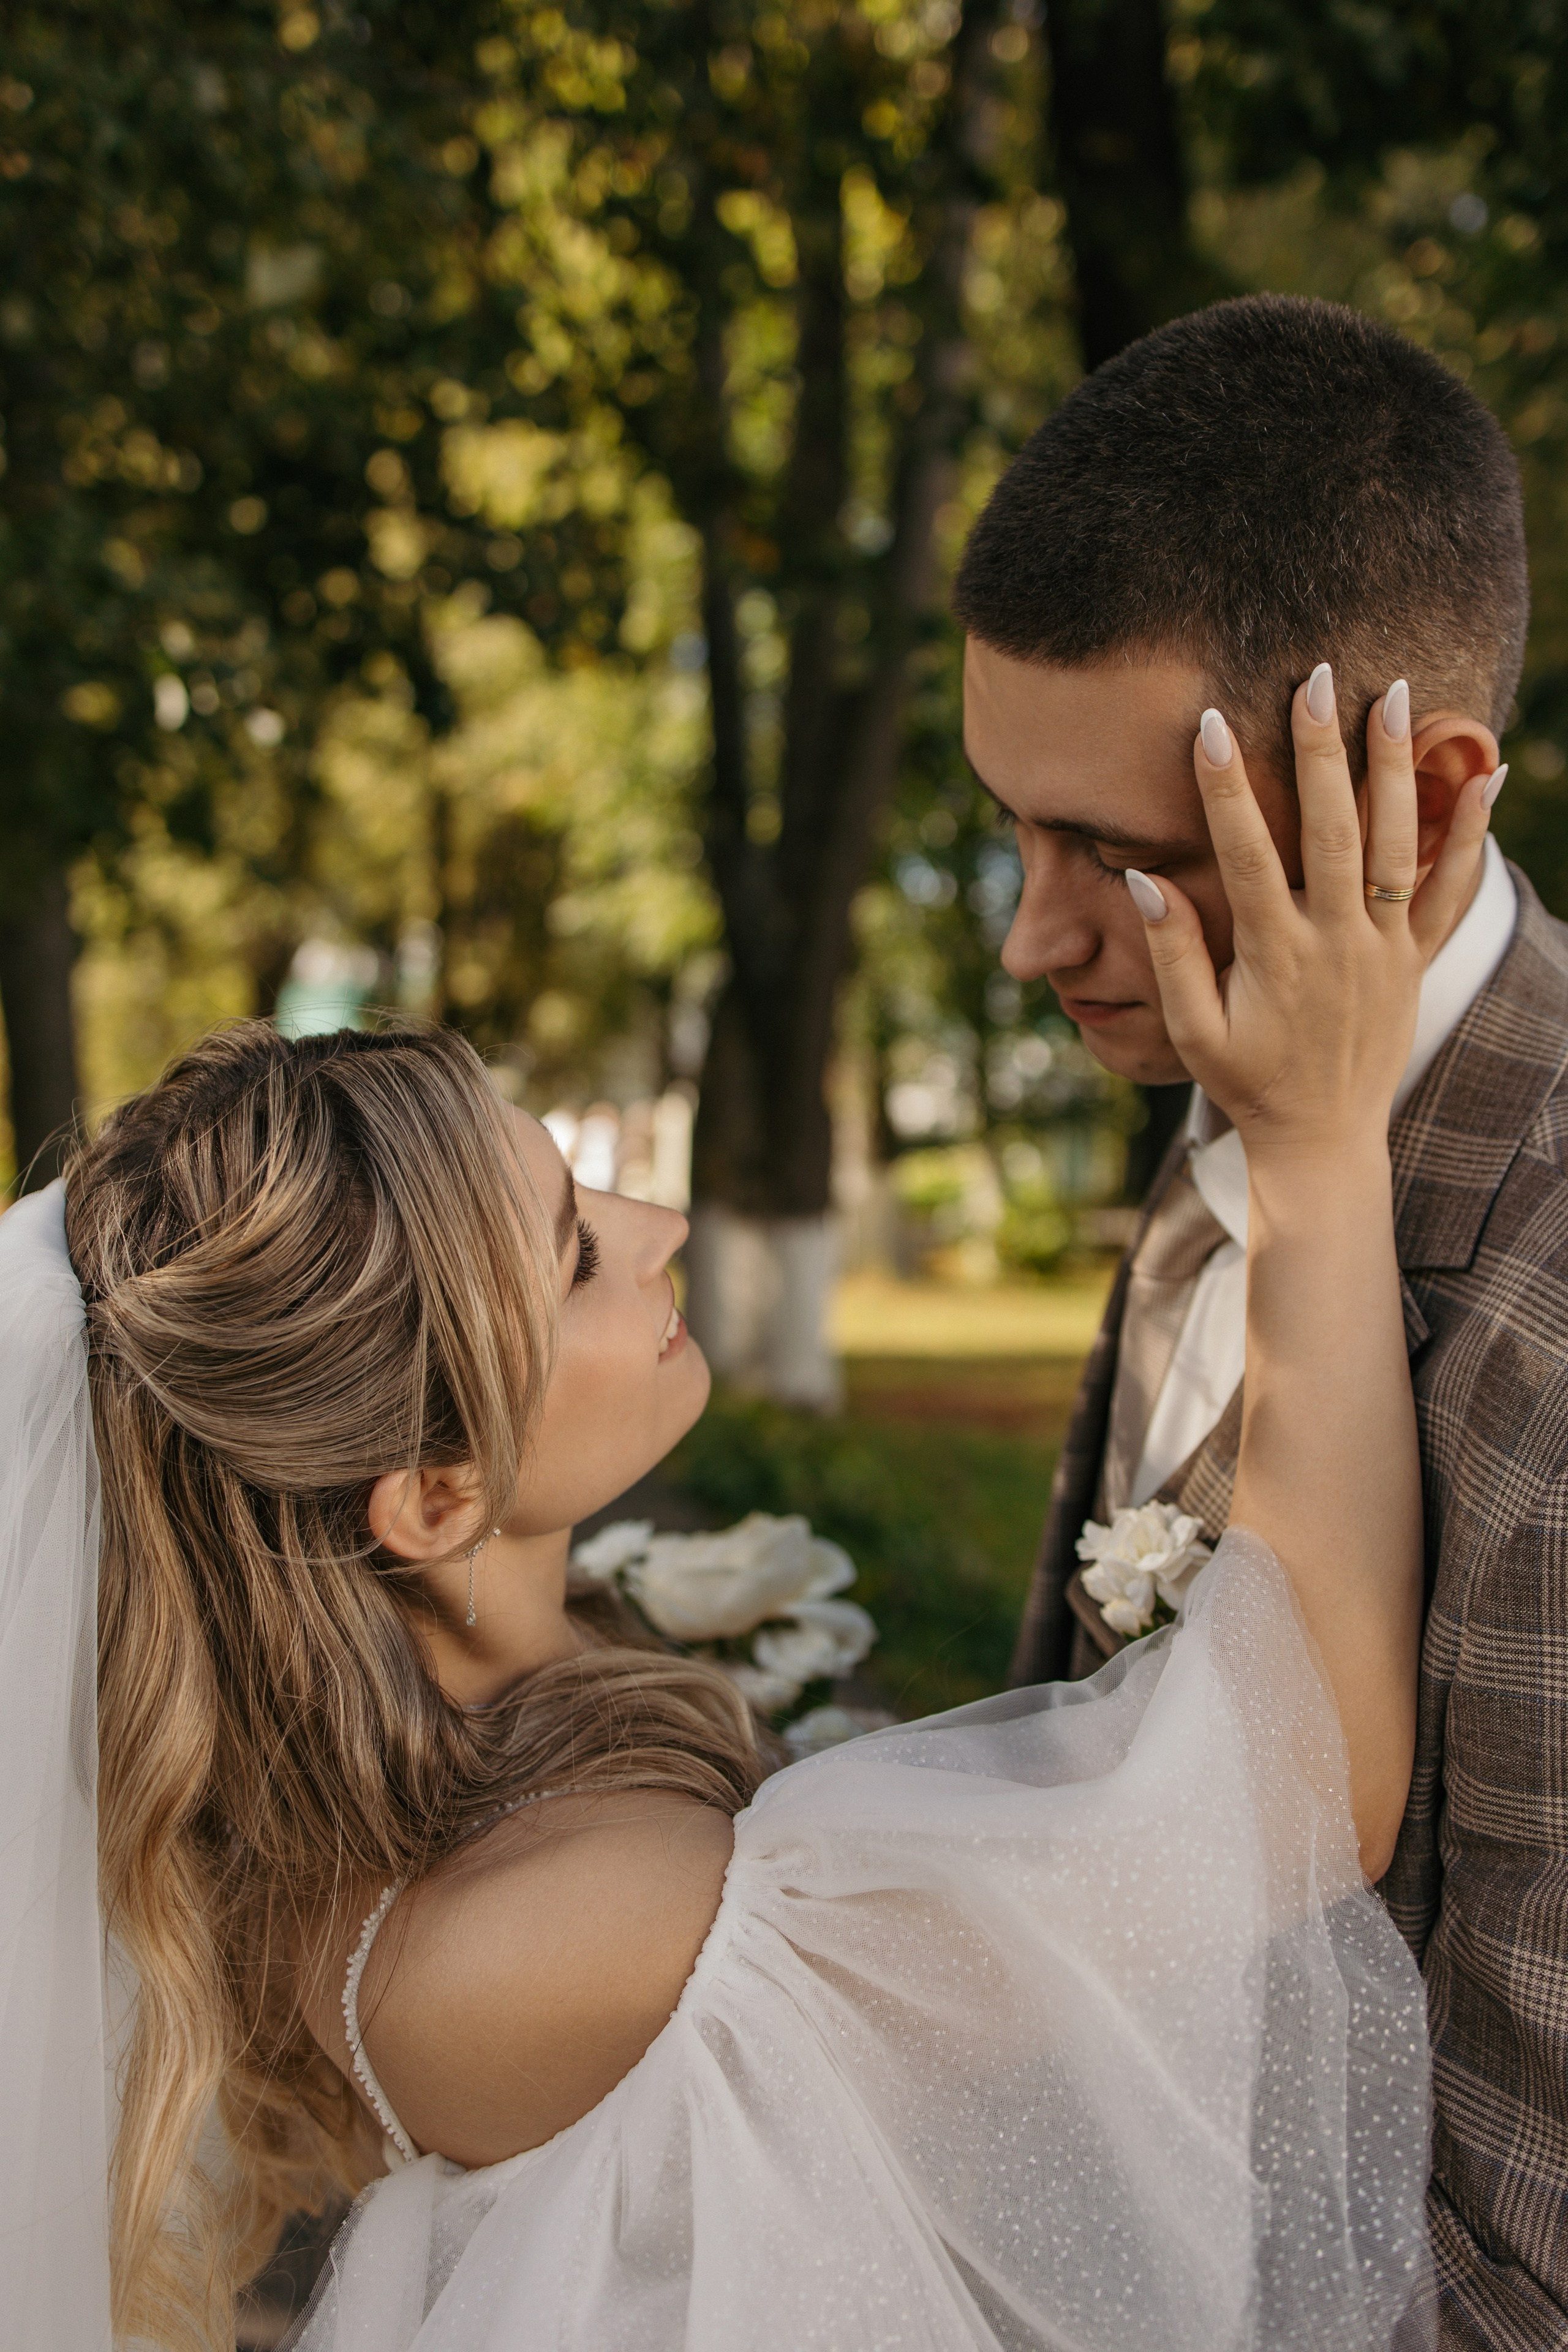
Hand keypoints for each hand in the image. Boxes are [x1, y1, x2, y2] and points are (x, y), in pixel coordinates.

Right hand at [1124, 665, 1496, 1168]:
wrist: (1320, 1138)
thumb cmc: (1246, 1081)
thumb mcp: (1192, 1030)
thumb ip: (1173, 953)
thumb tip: (1146, 878)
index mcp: (1274, 955)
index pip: (1247, 853)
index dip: (1226, 788)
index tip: (1209, 726)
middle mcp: (1335, 943)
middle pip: (1332, 830)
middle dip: (1322, 751)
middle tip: (1318, 679)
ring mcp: (1383, 949)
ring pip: (1395, 843)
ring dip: (1395, 767)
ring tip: (1396, 696)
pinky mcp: (1415, 958)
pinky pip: (1452, 890)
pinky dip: (1470, 834)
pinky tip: (1484, 777)